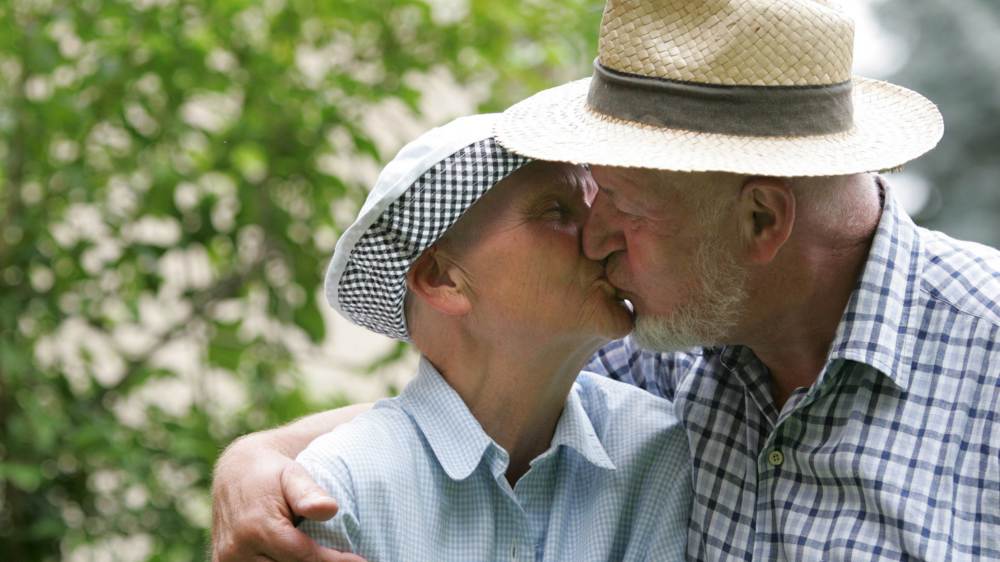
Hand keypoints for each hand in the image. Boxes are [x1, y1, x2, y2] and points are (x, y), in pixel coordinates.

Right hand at [211, 434, 365, 561]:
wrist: (235, 474)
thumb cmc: (272, 473)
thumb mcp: (293, 474)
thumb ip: (308, 494)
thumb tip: (330, 509)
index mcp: (257, 527)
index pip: (304, 556)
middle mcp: (238, 549)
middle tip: (349, 560)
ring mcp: (228, 561)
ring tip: (327, 559)